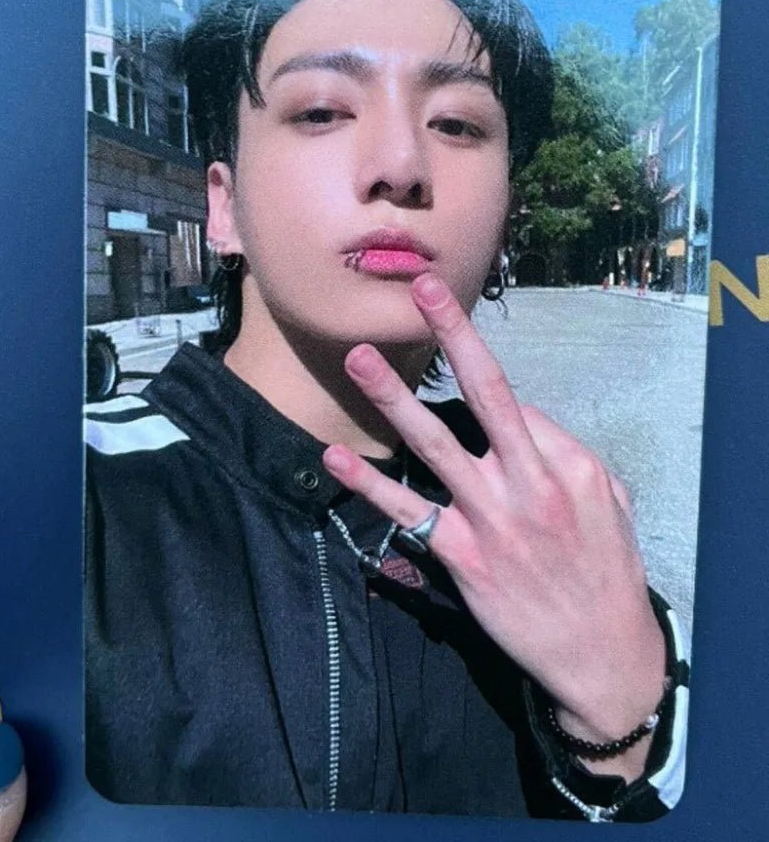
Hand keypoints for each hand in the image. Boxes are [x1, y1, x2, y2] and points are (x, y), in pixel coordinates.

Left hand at [321, 273, 665, 780]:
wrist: (601, 654)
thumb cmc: (607, 572)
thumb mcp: (609, 503)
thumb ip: (564, 455)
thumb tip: (520, 423)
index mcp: (572, 464)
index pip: (515, 404)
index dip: (482, 396)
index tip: (461, 385)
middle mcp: (531, 481)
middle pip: (488, 393)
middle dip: (454, 336)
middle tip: (420, 291)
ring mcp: (492, 518)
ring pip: (435, 444)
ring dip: (393, 397)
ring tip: (358, 357)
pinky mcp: (460, 556)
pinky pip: (407, 512)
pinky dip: (369, 484)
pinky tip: (336, 459)